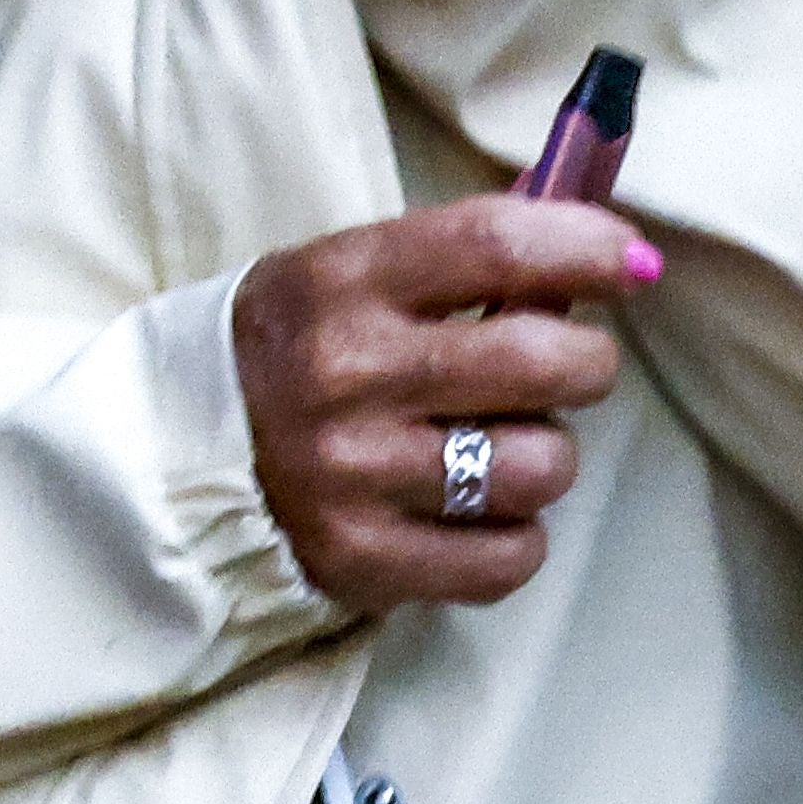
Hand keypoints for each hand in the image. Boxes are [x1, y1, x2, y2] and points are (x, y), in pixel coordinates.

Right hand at [231, 196, 654, 612]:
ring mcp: (354, 473)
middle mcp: (345, 373)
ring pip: (540, 466)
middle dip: (586, 360)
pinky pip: (510, 556)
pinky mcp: (364, 559)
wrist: (171, 454)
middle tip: (569, 363)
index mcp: (339, 282)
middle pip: (541, 359)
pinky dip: (514, 536)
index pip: (495, 245)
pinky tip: (476, 510)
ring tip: (499, 445)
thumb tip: (599, 244)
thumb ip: (453, 261)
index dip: (588, 248)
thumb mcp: (343, 275)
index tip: (630, 261)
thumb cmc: (288, 349)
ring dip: (544, 454)